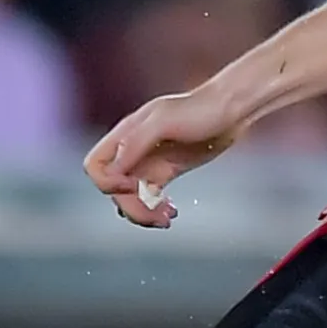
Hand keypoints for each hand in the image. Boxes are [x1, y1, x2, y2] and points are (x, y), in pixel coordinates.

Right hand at [84, 86, 244, 226]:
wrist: (231, 110)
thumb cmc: (200, 109)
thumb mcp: (165, 120)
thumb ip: (135, 141)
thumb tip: (113, 170)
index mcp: (125, 135)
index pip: (95, 166)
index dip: (108, 183)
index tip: (134, 186)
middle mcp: (132, 150)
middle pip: (113, 189)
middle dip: (133, 207)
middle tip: (160, 216)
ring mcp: (149, 162)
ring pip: (131, 197)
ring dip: (144, 213)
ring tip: (167, 218)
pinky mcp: (165, 170)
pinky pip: (149, 197)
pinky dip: (155, 209)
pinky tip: (173, 212)